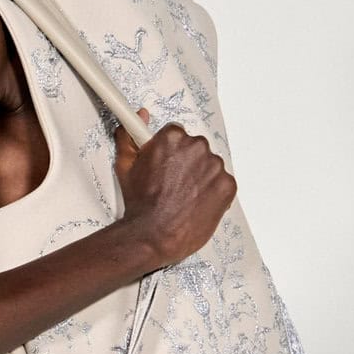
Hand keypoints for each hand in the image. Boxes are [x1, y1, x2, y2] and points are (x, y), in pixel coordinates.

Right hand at [113, 108, 235, 267]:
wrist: (153, 235)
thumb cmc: (140, 204)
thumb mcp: (125, 167)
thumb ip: (130, 137)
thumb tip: (139, 117)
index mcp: (173, 138)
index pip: (177, 134)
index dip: (169, 151)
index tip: (166, 163)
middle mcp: (197, 147)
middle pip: (195, 149)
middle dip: (185, 163)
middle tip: (171, 184)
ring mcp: (215, 167)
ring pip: (210, 166)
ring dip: (200, 178)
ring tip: (182, 197)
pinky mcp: (227, 185)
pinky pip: (223, 184)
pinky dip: (213, 193)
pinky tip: (196, 204)